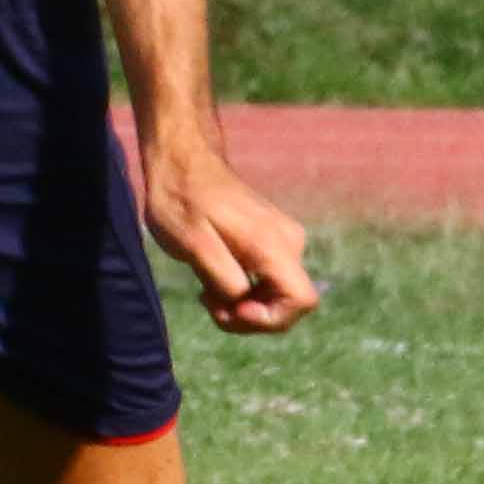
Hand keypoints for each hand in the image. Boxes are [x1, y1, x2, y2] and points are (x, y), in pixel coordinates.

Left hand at [141, 133, 318, 336]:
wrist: (181, 164)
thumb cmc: (181, 202)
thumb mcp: (193, 246)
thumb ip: (225, 280)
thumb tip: (244, 302)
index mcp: (273, 245)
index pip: (302, 300)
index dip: (270, 319)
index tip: (232, 310)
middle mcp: (289, 243)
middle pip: (289, 304)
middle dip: (250, 317)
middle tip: (210, 305)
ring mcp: (284, 241)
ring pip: (277, 295)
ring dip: (243, 306)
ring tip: (206, 294)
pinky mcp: (272, 242)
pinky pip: (269, 282)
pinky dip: (243, 292)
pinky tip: (214, 282)